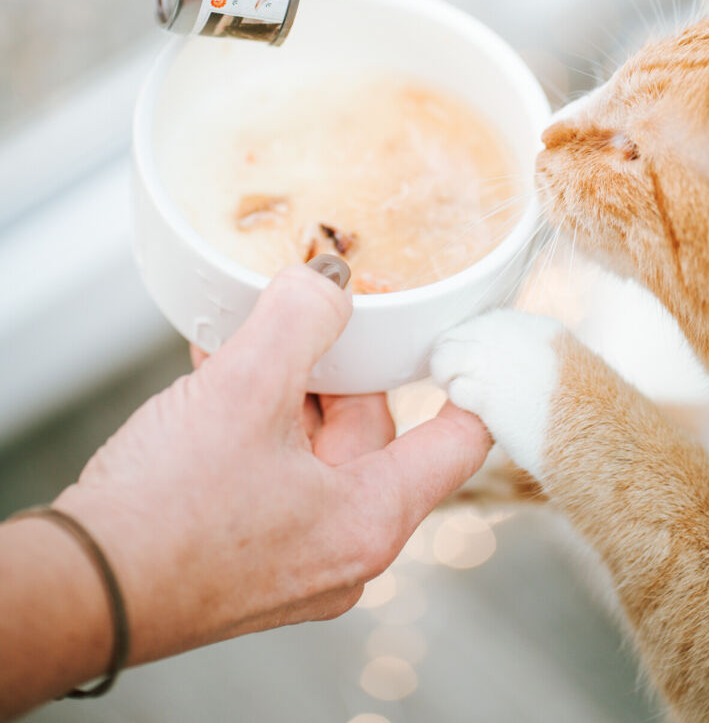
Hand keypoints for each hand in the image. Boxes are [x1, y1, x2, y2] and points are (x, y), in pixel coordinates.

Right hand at [54, 265, 490, 665]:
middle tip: (296, 319)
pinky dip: (254, 421)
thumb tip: (330, 280)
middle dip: (328, 367)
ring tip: (237, 345)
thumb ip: (301, 319)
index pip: (457, 441)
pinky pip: (275, 468)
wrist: (82, 586)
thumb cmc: (167, 513)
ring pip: (313, 445)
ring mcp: (296, 558)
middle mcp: (343, 548)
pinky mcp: (249, 554)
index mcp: (370, 519)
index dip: (469, 378)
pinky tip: (212, 380)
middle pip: (369, 429)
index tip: (470, 335)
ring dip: (282, 388)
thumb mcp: (245, 389)